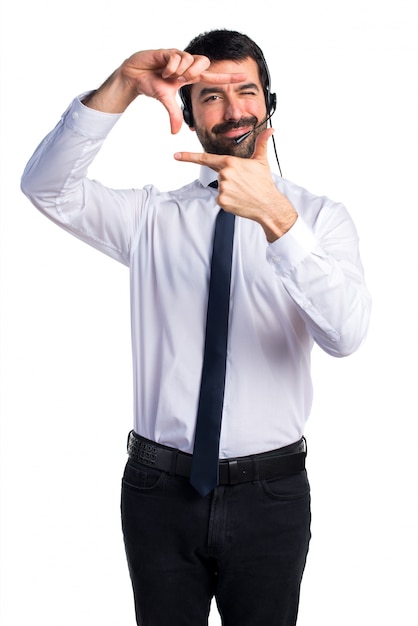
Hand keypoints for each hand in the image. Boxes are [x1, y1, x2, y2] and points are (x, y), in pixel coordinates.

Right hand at [84, 49, 245, 133]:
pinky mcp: (169, 51)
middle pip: (204, 63)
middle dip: (194, 73)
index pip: (213, 76)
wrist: (134, 75)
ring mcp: (178, 56)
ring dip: (178, 71)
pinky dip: (170, 68)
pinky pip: (176, 58)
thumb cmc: (151, 84)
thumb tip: (175, 133)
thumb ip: (173, 115)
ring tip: (167, 76)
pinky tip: (162, 70)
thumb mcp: (165, 101)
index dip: (227, 77)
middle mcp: (187, 65)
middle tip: (181, 80)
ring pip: (190, 61)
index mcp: (189, 76)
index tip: (243, 77)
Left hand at [174, 129, 297, 240]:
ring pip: (220, 187)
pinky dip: (228, 200)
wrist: (268, 204)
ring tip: (243, 192)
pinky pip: (220, 199)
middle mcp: (224, 174)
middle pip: (218, 175)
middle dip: (229, 179)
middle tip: (243, 184)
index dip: (188, 156)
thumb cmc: (264, 183)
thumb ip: (261, 143)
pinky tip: (239, 200)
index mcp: (230, 162)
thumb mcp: (262, 161)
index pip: (205, 158)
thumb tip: (270, 130)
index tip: (176, 155)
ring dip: (229, 190)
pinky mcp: (221, 201)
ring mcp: (222, 188)